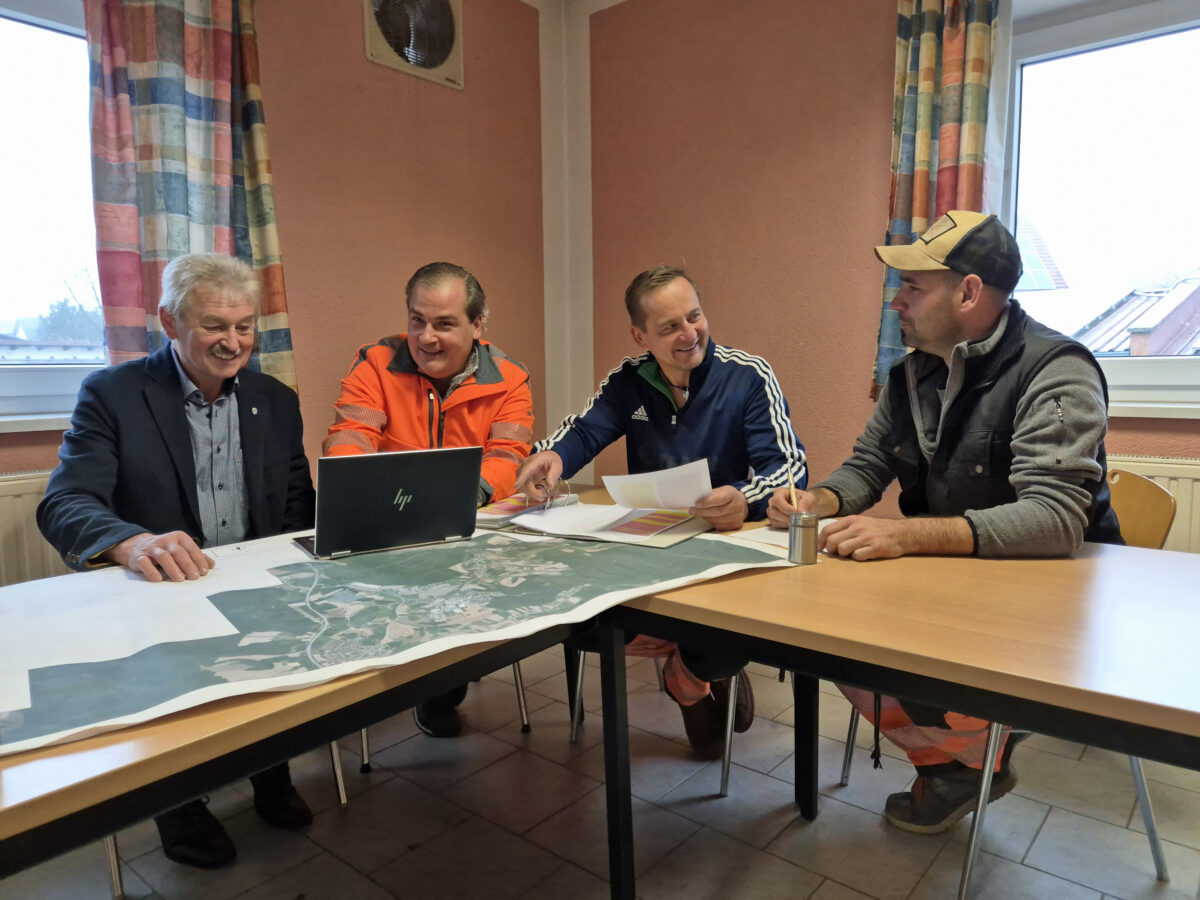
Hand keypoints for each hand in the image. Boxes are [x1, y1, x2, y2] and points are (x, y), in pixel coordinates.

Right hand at [105, 531, 214, 582]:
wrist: (138, 545)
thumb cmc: (165, 549)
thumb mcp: (181, 549)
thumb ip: (196, 556)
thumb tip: (211, 565)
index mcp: (178, 537)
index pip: (191, 549)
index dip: (199, 560)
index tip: (204, 572)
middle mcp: (166, 541)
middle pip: (178, 552)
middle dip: (188, 565)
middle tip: (194, 577)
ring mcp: (151, 548)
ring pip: (163, 556)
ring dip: (173, 568)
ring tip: (180, 579)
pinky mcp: (139, 557)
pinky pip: (145, 563)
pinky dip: (152, 571)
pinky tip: (159, 579)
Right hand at [515, 450, 564, 502]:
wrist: (548, 458)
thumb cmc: (552, 461)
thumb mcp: (557, 466)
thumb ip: (553, 475)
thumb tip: (549, 486)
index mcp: (535, 461)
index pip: (527, 470)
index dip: (521, 478)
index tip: (516, 486)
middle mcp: (526, 465)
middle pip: (524, 481)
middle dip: (533, 491)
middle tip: (543, 496)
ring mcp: (523, 471)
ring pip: (523, 485)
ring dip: (532, 492)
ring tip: (543, 493)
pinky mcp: (523, 477)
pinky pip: (524, 486)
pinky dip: (531, 491)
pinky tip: (539, 491)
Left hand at [689, 485, 748, 530]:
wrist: (742, 504)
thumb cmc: (729, 496)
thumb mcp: (722, 490)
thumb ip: (712, 495)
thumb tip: (697, 500)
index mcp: (733, 495)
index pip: (719, 499)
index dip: (707, 502)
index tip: (696, 504)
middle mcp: (737, 507)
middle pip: (717, 512)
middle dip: (702, 511)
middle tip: (692, 510)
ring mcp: (737, 517)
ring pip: (717, 520)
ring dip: (705, 517)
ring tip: (699, 513)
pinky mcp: (735, 525)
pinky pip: (719, 526)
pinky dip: (711, 522)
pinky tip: (708, 518)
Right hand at [766, 486, 837, 528]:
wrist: (811, 507)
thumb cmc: (810, 500)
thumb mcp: (810, 498)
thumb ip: (806, 502)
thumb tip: (799, 511)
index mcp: (780, 492)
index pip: (777, 500)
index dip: (785, 508)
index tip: (795, 513)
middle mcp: (773, 501)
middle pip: (774, 511)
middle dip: (786, 517)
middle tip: (798, 520)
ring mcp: (773, 511)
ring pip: (774, 519)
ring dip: (785, 522)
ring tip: (797, 522)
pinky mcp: (775, 520)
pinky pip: (776, 525)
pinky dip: (784, 526)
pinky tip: (793, 525)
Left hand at [819, 514, 974, 560]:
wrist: (903, 533)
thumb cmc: (878, 530)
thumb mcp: (861, 522)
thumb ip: (845, 529)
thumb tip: (826, 540)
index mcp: (852, 520)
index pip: (827, 530)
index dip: (820, 542)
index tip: (820, 548)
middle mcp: (858, 527)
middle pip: (832, 542)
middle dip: (831, 550)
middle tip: (838, 553)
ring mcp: (867, 537)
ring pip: (842, 550)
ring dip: (844, 555)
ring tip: (852, 553)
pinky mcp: (875, 548)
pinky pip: (857, 556)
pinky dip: (858, 558)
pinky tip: (864, 555)